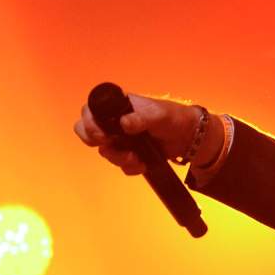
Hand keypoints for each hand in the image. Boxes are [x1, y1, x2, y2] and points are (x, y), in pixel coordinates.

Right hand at [73, 92, 200, 175]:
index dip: (88, 123)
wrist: (188, 137)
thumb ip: (141, 118)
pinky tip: (143, 165)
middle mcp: (113, 122)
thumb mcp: (158, 115)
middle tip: (108, 145)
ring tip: (135, 159)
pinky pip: (121, 164)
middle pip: (86, 131)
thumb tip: (124, 124)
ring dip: (117, 157)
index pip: (90, 111)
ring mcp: (120, 139)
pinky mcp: (130, 154)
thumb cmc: (172, 118)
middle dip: (93, 141)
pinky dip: (130, 167)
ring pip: (105, 151)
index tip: (101, 136)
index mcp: (117, 107)